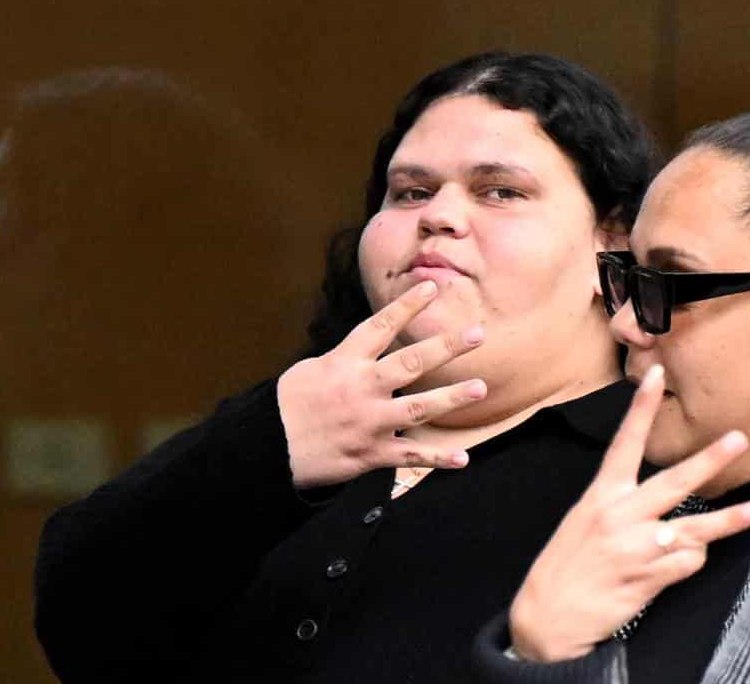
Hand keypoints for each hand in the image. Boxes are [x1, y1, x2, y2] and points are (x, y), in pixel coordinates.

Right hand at [278, 280, 486, 487]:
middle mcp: (362, 389)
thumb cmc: (286, 406)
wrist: (269, 448)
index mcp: (345, 363)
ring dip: (451, 398)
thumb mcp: (309, 370)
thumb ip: (344, 359)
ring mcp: (370, 422)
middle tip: (477, 335)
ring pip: (418, 407)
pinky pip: (409, 456)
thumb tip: (368, 349)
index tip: (432, 288)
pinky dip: (436, 459)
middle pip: (410, 363)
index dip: (407, 306)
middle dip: (446, 347)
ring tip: (480, 388)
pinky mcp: (371, 454)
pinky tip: (462, 459)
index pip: (381, 327)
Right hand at [508, 365, 749, 662]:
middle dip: (708, 460)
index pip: (624, 443)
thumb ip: (623, 510)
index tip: (656, 374)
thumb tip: (670, 515)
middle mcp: (618, 516)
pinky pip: (685, 562)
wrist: (546, 616)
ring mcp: (634, 547)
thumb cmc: (567, 566)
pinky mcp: (646, 577)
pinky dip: (688, 561)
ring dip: (730, 520)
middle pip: (673, 482)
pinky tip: (675, 565)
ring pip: (694, 528)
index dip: (641, 407)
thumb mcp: (584, 524)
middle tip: (738, 438)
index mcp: (600, 496)